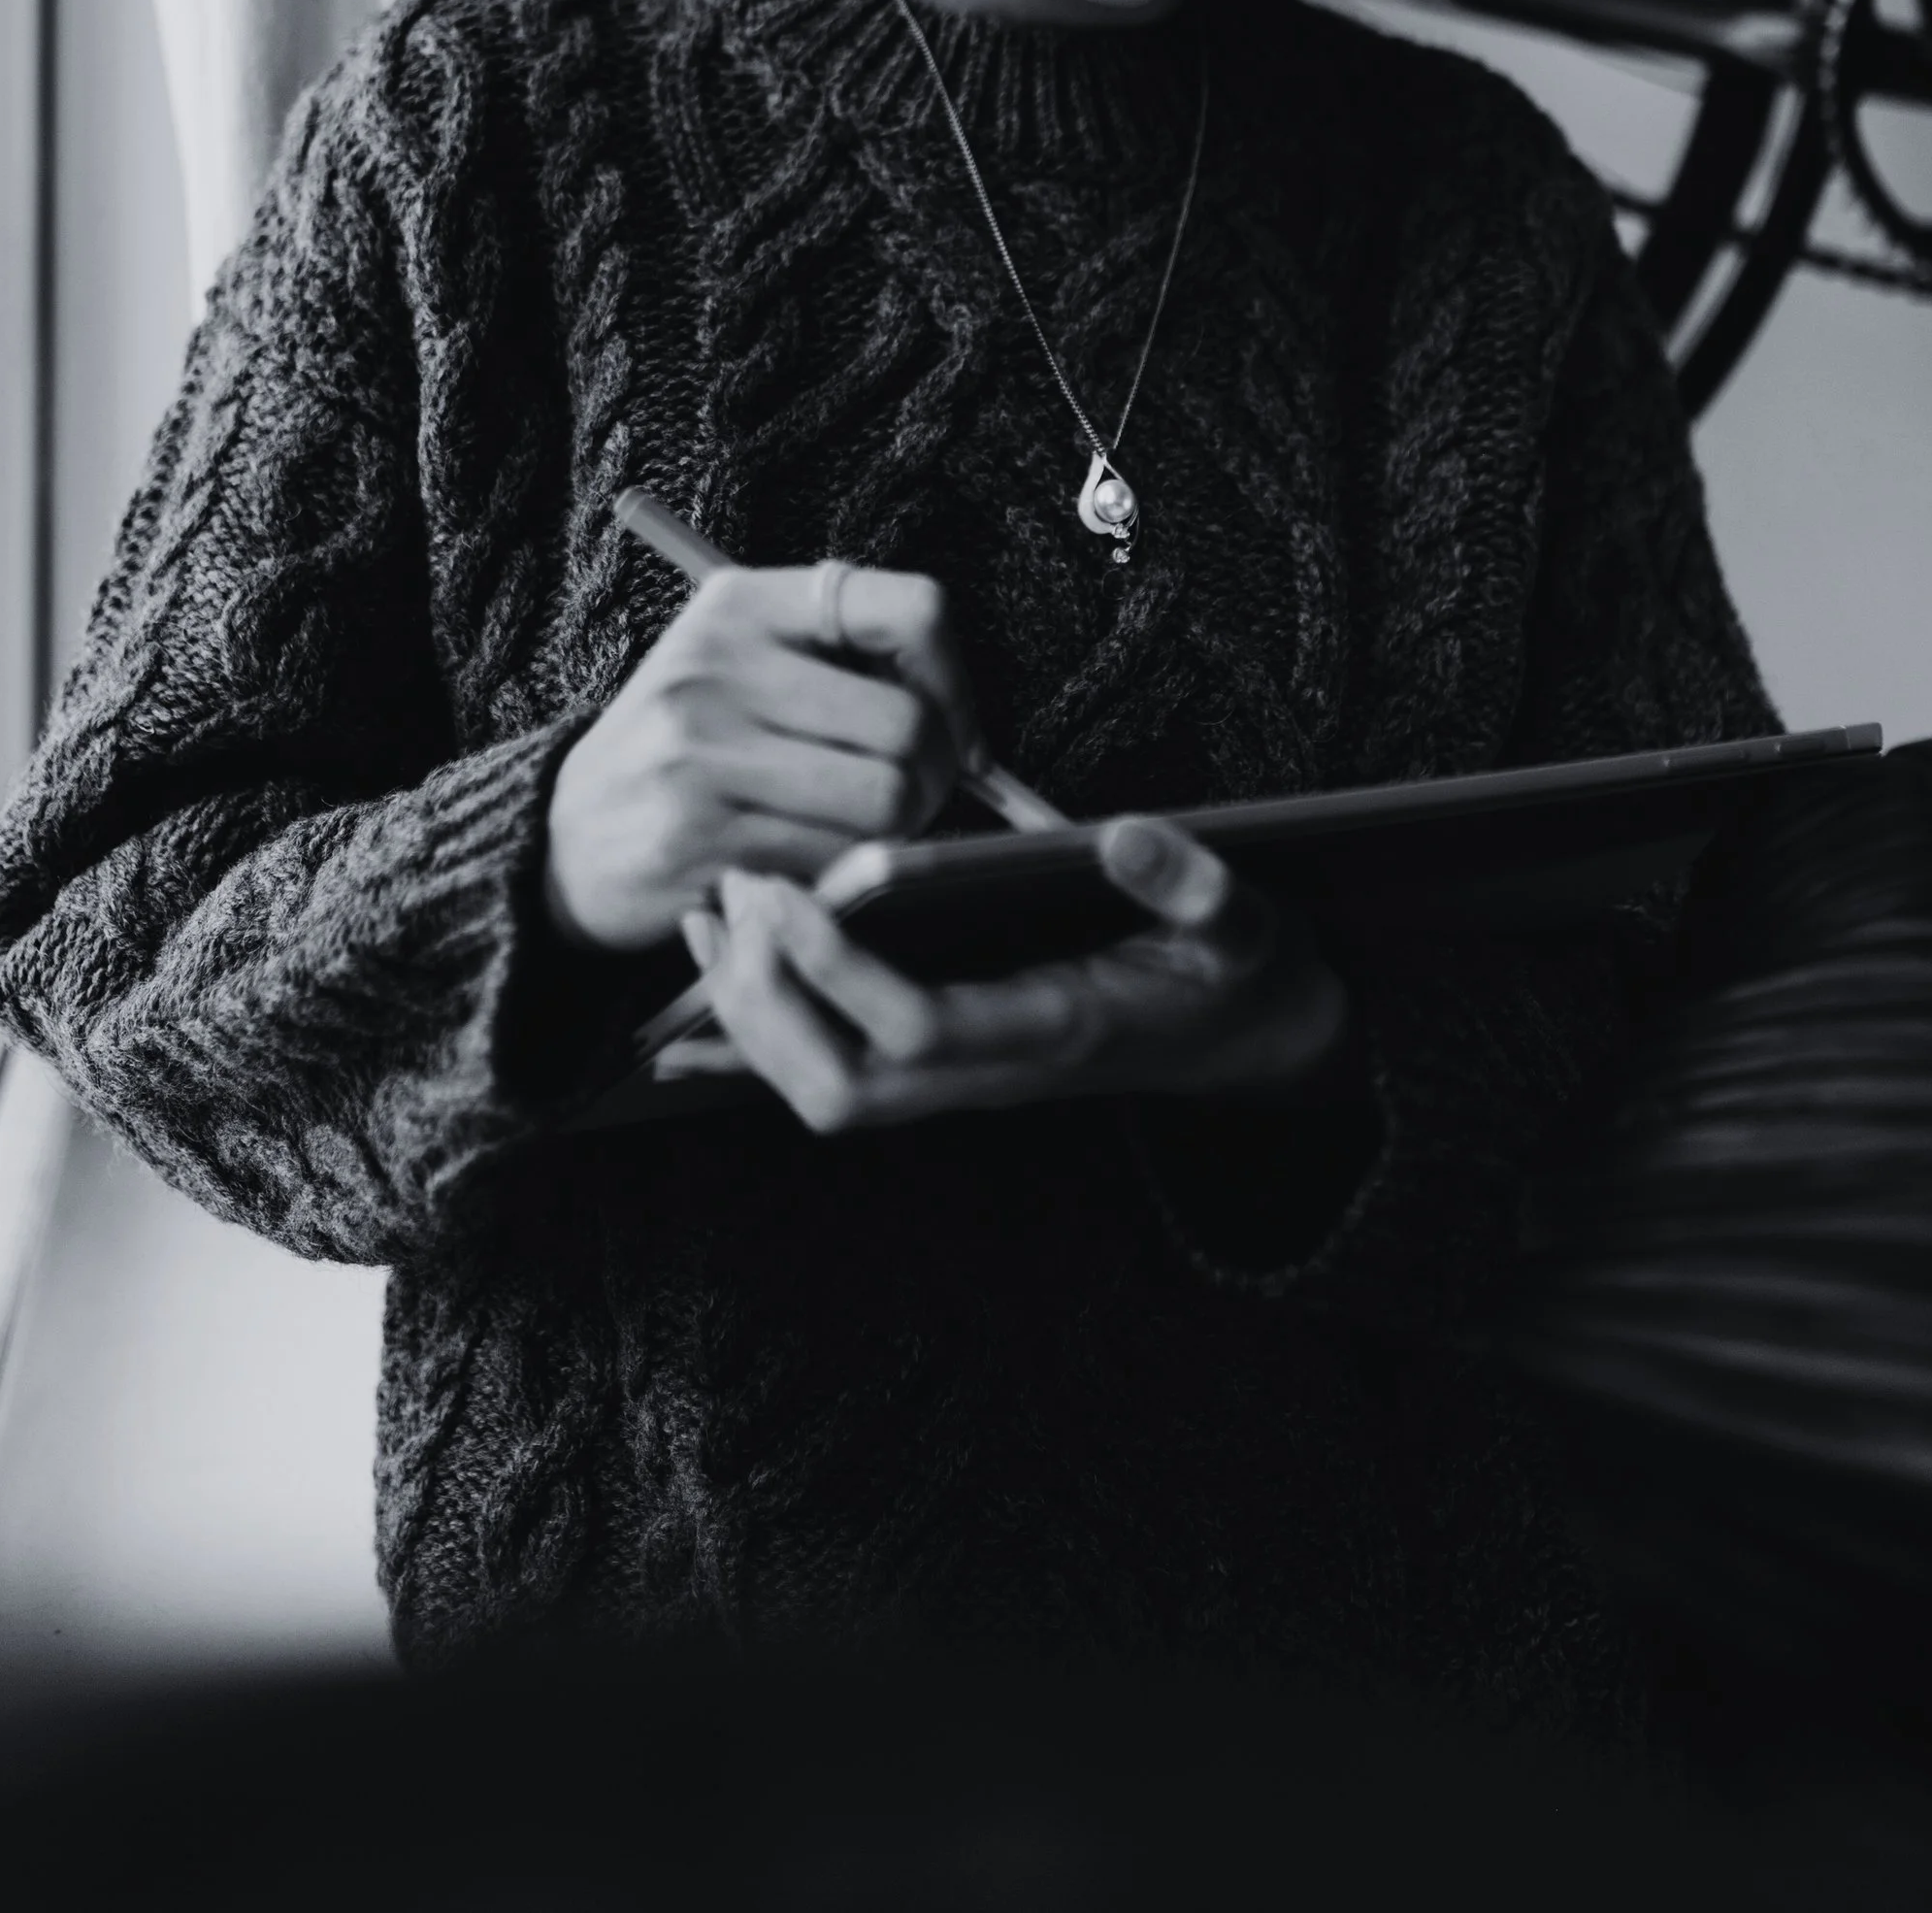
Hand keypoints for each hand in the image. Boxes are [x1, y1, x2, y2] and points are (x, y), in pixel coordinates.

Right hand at [545, 563, 981, 950]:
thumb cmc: (680, 747)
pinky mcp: (699, 838)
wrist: (563, 835)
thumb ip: (835, 659)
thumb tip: (960, 717)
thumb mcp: (736, 663)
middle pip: (908, 725)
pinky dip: (843, 873)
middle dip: (937, 776)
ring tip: (863, 834)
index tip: (951, 724)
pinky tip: (811, 865)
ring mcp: (702, 755)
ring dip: (896, 834)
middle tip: (917, 798)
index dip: (956, 677)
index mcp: (741, 606)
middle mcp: (717, 668)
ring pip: (884, 803)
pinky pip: (834, 861)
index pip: (909, 609)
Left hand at [657, 813, 1347, 1132]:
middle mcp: (993, 1074)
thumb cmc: (1237, 974)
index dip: (841, 970)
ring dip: (748, 1019)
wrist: (1246, 1040)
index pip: (921, 1026)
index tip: (784, 893)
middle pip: (841, 1086)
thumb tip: (1127, 837)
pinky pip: (828, 1081)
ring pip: (821, 1094)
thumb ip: (1194, 887)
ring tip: (706, 919)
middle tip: (729, 893)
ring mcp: (961, 1083)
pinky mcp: (940, 1070)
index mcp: (1055, 1031)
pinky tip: (684, 1030)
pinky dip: (753, 1055)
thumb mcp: (1243, 923)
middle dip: (767, 1001)